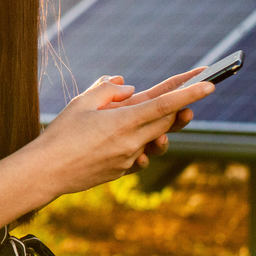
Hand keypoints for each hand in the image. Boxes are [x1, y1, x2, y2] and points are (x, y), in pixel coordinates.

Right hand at [29, 71, 211, 194]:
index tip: (210, 84)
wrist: (46, 172)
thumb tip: (129, 88)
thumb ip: (108, 89)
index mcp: (124, 122)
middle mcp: (132, 142)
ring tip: (148, 116)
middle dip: (180, 107)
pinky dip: (139, 142)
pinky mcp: (123, 171)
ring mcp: (129, 159)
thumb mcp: (82, 102)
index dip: (190, 93)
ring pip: (156, 139)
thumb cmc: (61, 134)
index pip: (166, 104)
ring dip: (159, 126)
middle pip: (167, 121)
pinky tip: (123, 138)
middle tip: (193, 90)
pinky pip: (141, 153)